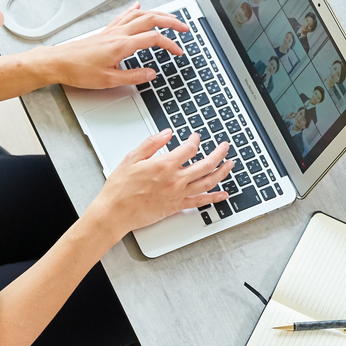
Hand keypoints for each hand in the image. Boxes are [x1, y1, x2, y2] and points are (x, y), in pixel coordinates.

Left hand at [46, 3, 188, 88]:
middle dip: (171, 21)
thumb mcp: (109, 80)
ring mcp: (112, 30)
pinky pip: (124, 16)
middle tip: (184, 27)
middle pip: (151, 19)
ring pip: (140, 15)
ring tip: (170, 17)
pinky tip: (139, 6)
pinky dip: (135, 10)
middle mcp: (119, 33)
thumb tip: (151, 73)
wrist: (58, 62)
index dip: (170, 45)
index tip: (179, 52)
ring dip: (158, 13)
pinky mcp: (105, 31)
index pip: (153, 39)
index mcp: (122, 45)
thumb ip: (133, 76)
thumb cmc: (79, 70)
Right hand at [88, 131, 232, 234]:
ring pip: (208, 182)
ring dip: (222, 172)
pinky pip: (201, 202)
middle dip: (218, 153)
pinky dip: (215, 198)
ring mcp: (178, 194)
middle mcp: (175, 180)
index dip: (195, 140)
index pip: (189, 149)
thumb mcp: (131, 158)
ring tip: (230, 164)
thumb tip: (166, 133)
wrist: (115, 213)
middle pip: (206, 164)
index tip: (196, 137)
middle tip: (224, 147)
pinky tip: (223, 194)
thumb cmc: (120, 188)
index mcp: (164, 165)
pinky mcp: (177, 207)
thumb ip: (151, 143)